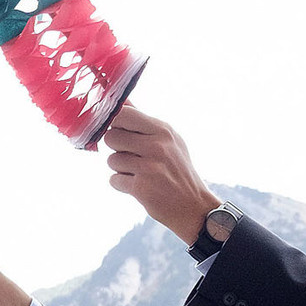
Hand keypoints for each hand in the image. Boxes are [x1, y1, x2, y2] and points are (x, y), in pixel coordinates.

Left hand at [99, 103, 220, 242]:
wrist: (193, 205)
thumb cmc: (177, 169)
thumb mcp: (168, 139)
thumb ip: (142, 121)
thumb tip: (121, 101)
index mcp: (163, 130)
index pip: (122, 114)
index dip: (115, 123)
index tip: (120, 131)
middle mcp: (156, 146)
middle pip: (111, 136)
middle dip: (117, 148)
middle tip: (133, 156)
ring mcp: (149, 167)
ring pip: (111, 160)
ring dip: (120, 168)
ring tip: (139, 172)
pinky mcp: (141, 188)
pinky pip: (113, 180)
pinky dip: (122, 184)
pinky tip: (138, 185)